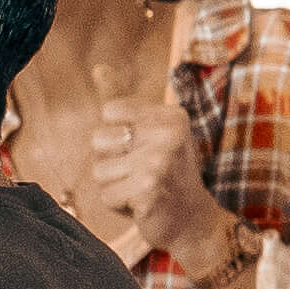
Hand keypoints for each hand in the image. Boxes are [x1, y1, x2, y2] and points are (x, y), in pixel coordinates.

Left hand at [90, 82, 223, 271]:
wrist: (192, 221)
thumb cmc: (167, 174)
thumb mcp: (152, 132)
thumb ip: (123, 104)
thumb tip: (98, 67)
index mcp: (170, 115)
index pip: (109, 112)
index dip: (115, 135)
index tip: (141, 148)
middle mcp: (168, 134)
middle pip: (98, 140)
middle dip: (110, 162)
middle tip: (140, 172)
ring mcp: (159, 162)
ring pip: (99, 172)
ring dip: (114, 186)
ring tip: (140, 189)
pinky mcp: (148, 190)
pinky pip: (106, 196)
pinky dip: (118, 206)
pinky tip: (141, 205)